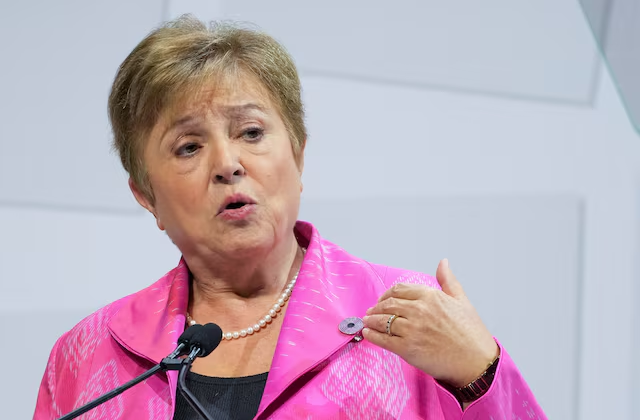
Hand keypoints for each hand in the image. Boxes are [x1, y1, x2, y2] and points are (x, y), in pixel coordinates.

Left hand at [362, 259, 498, 386]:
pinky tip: (368, 334)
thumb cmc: (471, 334)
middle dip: (376, 307)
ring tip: (367, 322)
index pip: (399, 290)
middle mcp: (419, 310)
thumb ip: (448, 280)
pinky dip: (372, 336)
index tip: (383, 300)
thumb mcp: (461, 300)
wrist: (477, 362)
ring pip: (382, 320)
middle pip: (388, 304)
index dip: (387, 294)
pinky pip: (383, 339)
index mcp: (430, 296)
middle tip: (371, 311)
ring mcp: (412, 330)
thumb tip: (443, 262)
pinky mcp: (407, 349)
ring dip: (371, 320)